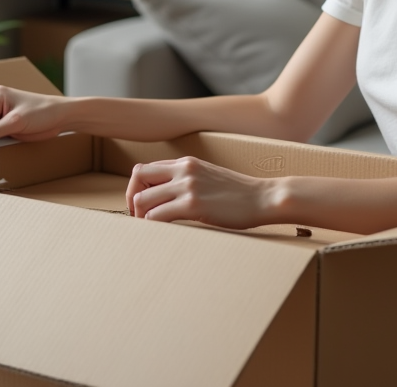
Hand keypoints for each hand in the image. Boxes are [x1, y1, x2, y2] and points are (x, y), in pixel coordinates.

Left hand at [126, 156, 280, 228]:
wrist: (264, 198)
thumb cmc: (240, 193)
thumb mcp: (209, 176)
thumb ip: (188, 180)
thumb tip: (168, 195)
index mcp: (186, 163)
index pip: (145, 169)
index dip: (136, 188)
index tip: (141, 206)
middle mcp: (183, 170)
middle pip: (138, 178)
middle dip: (132, 200)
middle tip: (138, 218)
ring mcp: (187, 186)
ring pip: (143, 199)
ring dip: (140, 217)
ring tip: (148, 229)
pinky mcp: (193, 205)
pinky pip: (157, 216)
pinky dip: (151, 226)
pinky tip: (159, 233)